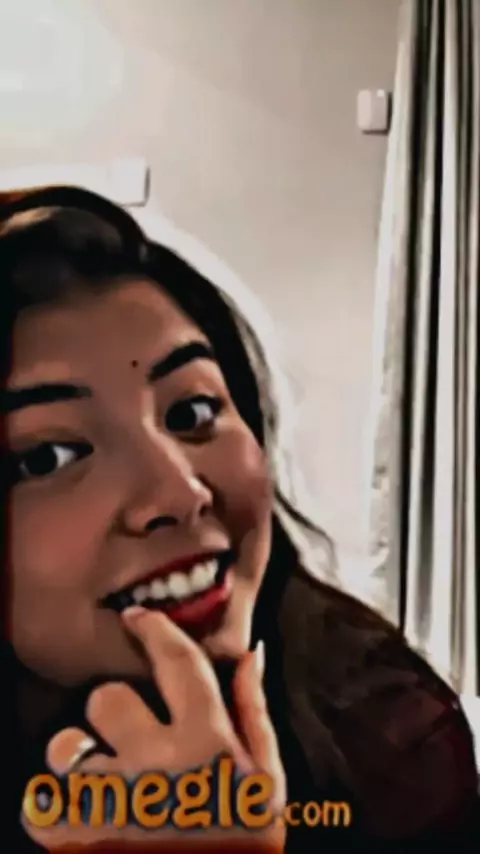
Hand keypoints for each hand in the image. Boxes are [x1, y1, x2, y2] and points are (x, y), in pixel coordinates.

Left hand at [22, 607, 285, 851]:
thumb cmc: (242, 849)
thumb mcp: (268, 785)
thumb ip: (255, 714)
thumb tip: (249, 650)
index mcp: (209, 746)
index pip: (177, 661)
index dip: (155, 629)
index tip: (139, 619)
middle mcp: (156, 766)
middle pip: (106, 698)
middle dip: (114, 715)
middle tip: (128, 741)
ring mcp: (109, 804)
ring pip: (65, 746)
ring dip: (80, 763)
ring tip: (105, 786)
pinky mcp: (75, 839)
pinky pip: (42, 799)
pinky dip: (60, 807)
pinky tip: (90, 820)